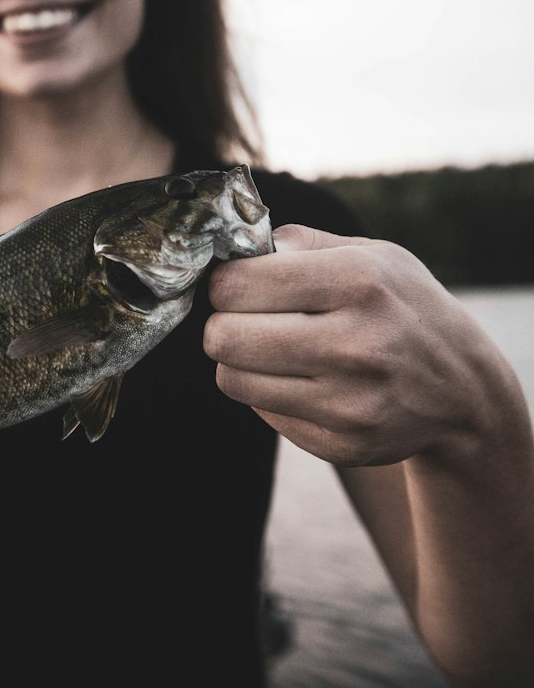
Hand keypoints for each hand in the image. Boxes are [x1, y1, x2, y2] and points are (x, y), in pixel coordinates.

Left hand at [203, 223, 493, 467]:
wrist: (464, 389)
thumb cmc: (402, 307)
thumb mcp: (372, 255)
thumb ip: (300, 243)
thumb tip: (234, 248)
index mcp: (358, 282)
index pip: (237, 285)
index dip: (225, 284)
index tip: (239, 286)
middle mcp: (355, 344)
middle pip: (223, 337)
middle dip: (223, 324)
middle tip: (246, 320)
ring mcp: (349, 402)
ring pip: (233, 379)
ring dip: (241, 362)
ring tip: (274, 349)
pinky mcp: (341, 443)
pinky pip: (262, 413)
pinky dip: (270, 395)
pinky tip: (306, 381)